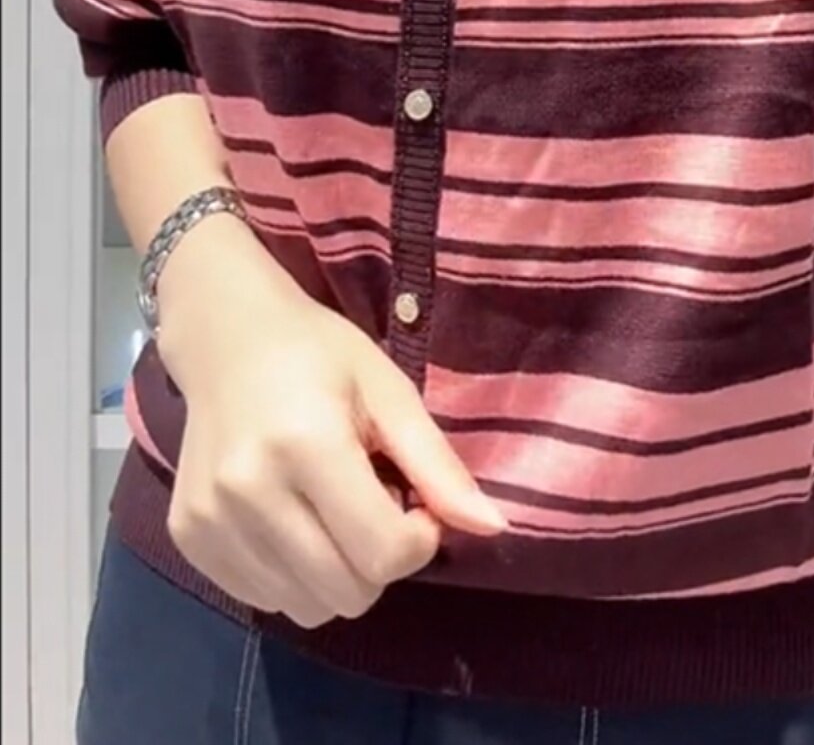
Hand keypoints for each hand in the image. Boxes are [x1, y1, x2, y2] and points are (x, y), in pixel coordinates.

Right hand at [157, 218, 505, 628]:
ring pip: (305, 608)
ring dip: (336, 575)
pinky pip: (262, 599)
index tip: (417, 505)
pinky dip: (292, 577)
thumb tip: (494, 528)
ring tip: (331, 512)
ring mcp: (210, 519)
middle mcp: (248, 490)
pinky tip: (292, 520)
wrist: (225, 337)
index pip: (383, 553)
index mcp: (306, 445)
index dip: (420, 540)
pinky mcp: (187, 537)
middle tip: (375, 507)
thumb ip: (437, 465)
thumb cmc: (319, 354)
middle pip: (346, 593)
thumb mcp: (389, 392)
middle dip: (379, 563)